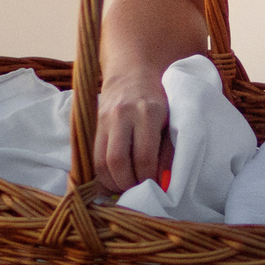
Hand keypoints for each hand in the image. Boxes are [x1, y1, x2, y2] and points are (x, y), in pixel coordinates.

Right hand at [92, 70, 170, 193]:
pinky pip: (93, 156)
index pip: (144, 156)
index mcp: (148, 113)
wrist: (131, 74)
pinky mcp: (94, 125)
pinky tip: (113, 179)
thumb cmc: (158, 100)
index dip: (148, 178)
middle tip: (137, 190)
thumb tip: (163, 182)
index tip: (154, 186)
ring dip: (111, 182)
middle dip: (127, 183)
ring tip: (124, 187)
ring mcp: (105, 119)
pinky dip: (102, 173)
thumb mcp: (171, 120)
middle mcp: (122, 115)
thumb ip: (168, 150)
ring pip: (100, 161)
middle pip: (117, 161)